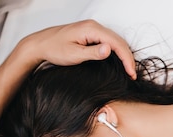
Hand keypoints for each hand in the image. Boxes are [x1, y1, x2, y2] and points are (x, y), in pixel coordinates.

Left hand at [20, 19, 135, 78]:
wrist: (40, 44)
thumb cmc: (54, 49)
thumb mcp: (74, 54)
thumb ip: (93, 52)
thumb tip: (109, 50)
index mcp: (91, 29)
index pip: (117, 43)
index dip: (126, 59)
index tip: (131, 73)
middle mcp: (94, 26)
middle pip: (119, 41)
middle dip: (128, 58)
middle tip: (132, 74)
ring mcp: (92, 29)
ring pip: (115, 41)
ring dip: (123, 55)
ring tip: (128, 70)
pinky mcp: (90, 33)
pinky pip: (108, 41)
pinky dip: (116, 52)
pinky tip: (118, 61)